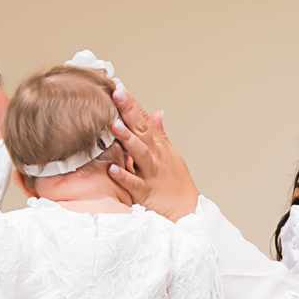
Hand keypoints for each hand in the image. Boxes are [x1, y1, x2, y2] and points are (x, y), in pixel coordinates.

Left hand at [108, 84, 199, 220]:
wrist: (186, 210)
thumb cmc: (176, 183)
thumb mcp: (171, 154)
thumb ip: (160, 133)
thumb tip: (156, 112)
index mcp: (158, 146)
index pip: (144, 120)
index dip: (132, 104)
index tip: (120, 88)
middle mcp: (155, 156)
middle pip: (142, 130)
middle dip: (129, 112)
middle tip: (116, 95)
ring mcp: (151, 173)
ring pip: (139, 153)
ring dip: (127, 139)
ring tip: (113, 125)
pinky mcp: (145, 193)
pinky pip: (134, 183)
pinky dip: (124, 176)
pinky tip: (112, 168)